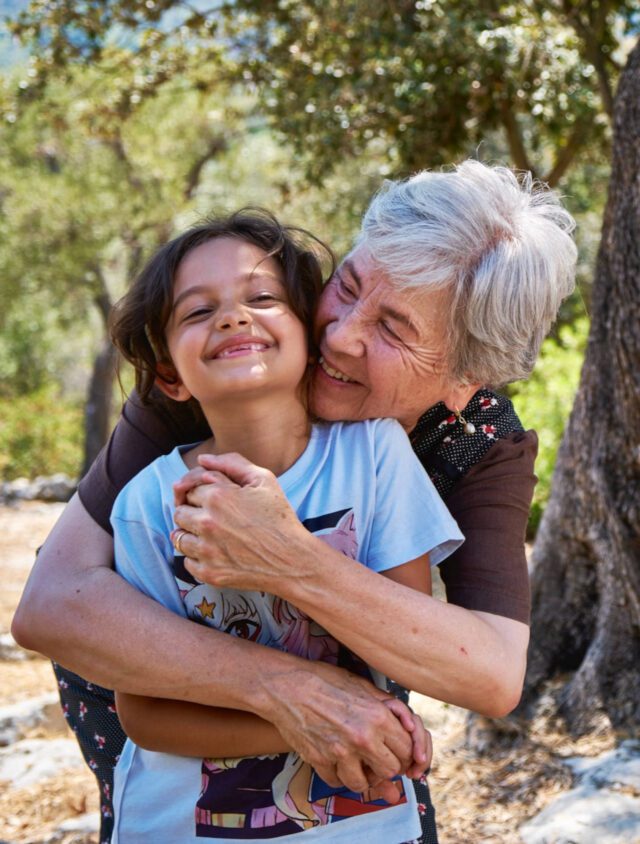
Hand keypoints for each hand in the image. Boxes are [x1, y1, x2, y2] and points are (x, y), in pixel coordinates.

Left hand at [172, 452, 314, 592]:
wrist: (293, 560)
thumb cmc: (280, 518)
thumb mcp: (264, 480)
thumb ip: (232, 463)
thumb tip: (203, 459)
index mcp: (218, 496)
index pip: (189, 489)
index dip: (202, 492)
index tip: (216, 501)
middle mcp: (207, 523)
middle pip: (179, 512)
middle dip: (193, 511)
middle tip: (215, 517)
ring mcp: (206, 550)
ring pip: (178, 537)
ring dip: (191, 534)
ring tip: (213, 535)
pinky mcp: (209, 573)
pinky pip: (186, 562)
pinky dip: (196, 556)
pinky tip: (215, 552)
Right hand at [263, 659, 417, 793]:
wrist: (287, 686)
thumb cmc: (326, 681)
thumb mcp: (363, 686)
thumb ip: (389, 708)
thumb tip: (410, 729)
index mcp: (378, 716)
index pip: (407, 750)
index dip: (404, 752)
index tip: (395, 750)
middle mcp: (363, 737)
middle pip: (390, 770)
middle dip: (386, 766)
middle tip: (376, 757)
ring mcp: (340, 752)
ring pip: (364, 783)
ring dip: (362, 777)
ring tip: (356, 763)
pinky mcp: (319, 761)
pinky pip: (336, 782)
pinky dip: (337, 775)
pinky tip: (336, 761)